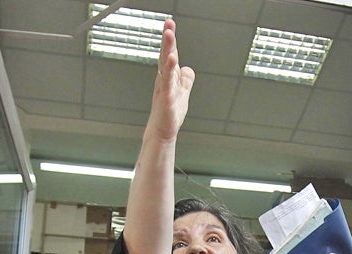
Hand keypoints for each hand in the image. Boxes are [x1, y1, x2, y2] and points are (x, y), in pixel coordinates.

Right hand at [147, 18, 194, 143]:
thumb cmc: (170, 113)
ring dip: (168, 49)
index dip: (171, 40)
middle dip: (168, 39)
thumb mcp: (182, 93)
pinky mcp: (167, 99)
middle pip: (166, 55)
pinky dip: (169, 71)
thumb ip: (186, 80)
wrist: (162, 132)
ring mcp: (165, 88)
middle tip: (169, 24)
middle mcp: (164, 79)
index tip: (170, 23)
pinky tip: (172, 61)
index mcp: (169, 76)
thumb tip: (188, 69)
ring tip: (169, 35)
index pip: (170, 54)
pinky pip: (168, 82)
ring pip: (166, 66)